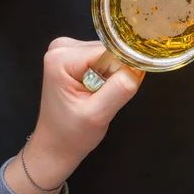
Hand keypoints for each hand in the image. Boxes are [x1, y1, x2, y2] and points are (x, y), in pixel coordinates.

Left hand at [5, 38, 144, 193]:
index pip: (109, 51)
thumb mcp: (98, 115)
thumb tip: (138, 67)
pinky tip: (98, 90)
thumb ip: (119, 88)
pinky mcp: (74, 57)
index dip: (122, 70)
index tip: (121, 90)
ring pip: (110, 54)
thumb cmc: (71, 135)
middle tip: (107, 97)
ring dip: (113, 75)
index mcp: (62, 57)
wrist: (55, 147)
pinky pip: (105, 59)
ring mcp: (67, 50)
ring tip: (101, 96)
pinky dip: (108, 75)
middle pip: (109, 50)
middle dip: (116, 73)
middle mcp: (62, 47)